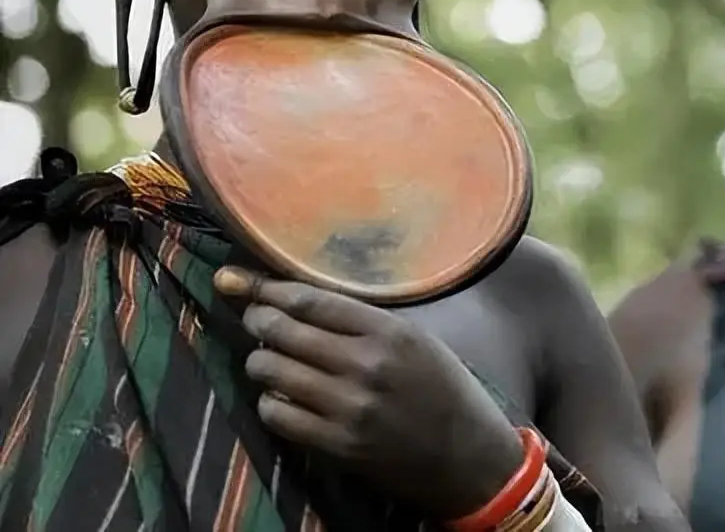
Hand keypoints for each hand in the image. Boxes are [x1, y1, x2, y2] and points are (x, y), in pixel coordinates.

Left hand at [213, 266, 523, 518]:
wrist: (467, 456)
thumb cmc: (444, 389)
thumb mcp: (417, 341)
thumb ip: (366, 323)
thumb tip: (303, 302)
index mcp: (390, 332)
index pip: (312, 301)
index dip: (269, 289)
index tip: (242, 282)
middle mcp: (366, 365)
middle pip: (285, 331)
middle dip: (257, 320)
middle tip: (253, 319)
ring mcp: (349, 407)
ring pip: (272, 371)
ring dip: (260, 361)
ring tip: (266, 359)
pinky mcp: (337, 445)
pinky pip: (278, 414)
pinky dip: (269, 401)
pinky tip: (280, 397)